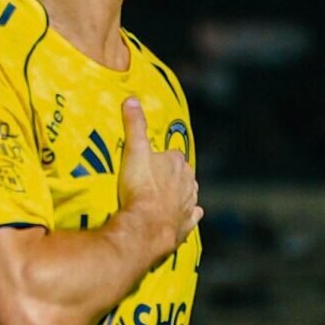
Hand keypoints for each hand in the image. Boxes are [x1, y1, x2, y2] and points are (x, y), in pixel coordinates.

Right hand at [117, 97, 201, 263]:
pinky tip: (186, 216)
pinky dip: (189, 216)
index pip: (173, 154)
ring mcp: (188, 206)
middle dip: (172, 176)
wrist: (145, 226)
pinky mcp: (185, 226)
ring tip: (166, 197)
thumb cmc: (140, 187)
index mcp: (177, 163)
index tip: (150, 160)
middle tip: (154, 179)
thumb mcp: (134, 150)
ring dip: (181, 194)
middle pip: (184, 174)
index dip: (161, 157)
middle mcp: (189, 183)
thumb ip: (135, 125)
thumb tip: (132, 98)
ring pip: (190, 195)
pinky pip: (192, 218)